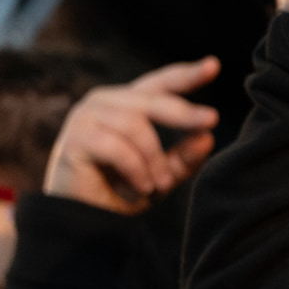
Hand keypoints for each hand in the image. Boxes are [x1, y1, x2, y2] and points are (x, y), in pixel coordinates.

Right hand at [44, 59, 221, 213]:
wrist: (84, 223)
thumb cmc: (120, 192)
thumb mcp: (161, 174)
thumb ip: (184, 157)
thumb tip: (208, 137)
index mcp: (127, 104)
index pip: (161, 83)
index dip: (187, 75)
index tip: (214, 65)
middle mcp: (105, 102)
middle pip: (152, 99)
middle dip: (184, 111)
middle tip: (212, 121)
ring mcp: (86, 116)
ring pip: (135, 125)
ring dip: (154, 159)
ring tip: (159, 185)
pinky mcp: (75, 138)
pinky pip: (117, 147)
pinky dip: (136, 169)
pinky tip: (142, 187)